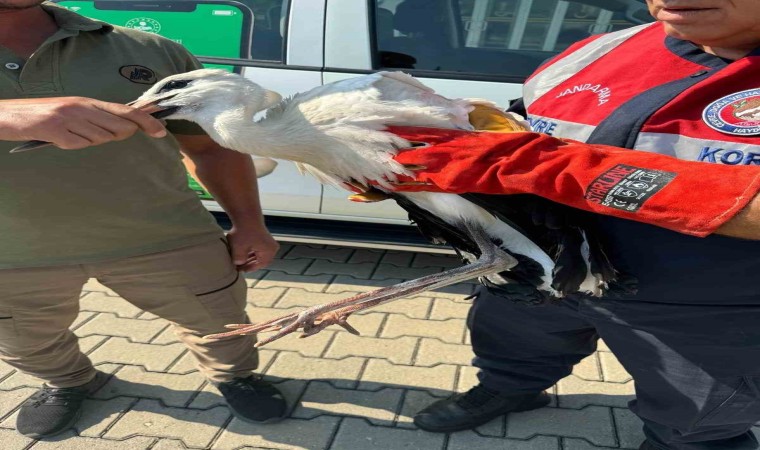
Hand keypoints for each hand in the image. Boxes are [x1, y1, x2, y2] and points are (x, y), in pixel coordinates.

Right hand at [0, 97, 165, 148]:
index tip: (161, 131)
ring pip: (101, 139)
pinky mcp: (58, 132)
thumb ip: (100, 116)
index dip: (146, 121)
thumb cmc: (47, 115)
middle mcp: (82, 107)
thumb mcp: (76, 110)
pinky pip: (80, 146)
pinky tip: (60, 138)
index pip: (126, 111)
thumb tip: (127, 127)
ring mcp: (70, 119)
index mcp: (88, 101)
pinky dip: (73, 145)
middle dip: (117, 135)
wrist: (11, 115)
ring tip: (72, 132)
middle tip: (93, 132)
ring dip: (90, 140)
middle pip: (120, 128)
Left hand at [226, 224, 279, 271]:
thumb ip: (239, 260)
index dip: (249, 268)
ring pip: (259, 254)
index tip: (240, 270)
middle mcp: (272, 247)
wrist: (246, 215)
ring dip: (250, 258)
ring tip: (239, 260)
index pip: (260, 265)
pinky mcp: (264, 237)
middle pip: (261, 260)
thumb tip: (238, 264)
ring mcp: (269, 242)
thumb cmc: (244, 232)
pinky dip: (251, 252)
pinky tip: (243, 253)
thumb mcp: (239, 249)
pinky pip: (259, 248)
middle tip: (239, 266)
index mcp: (269, 251)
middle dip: (249, 263)